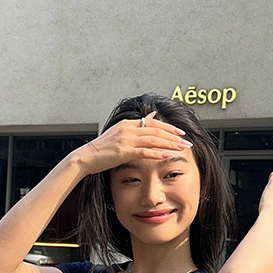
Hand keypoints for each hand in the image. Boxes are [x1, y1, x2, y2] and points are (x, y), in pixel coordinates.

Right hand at [74, 111, 191, 175]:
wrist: (85, 157)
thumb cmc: (101, 149)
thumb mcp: (119, 133)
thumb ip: (136, 125)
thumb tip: (152, 115)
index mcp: (127, 124)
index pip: (153, 123)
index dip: (168, 128)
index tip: (180, 133)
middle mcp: (128, 129)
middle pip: (156, 131)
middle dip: (174, 137)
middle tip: (187, 142)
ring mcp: (126, 140)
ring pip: (153, 140)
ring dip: (170, 144)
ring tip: (182, 149)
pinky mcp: (123, 151)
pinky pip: (145, 151)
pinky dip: (158, 153)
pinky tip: (168, 156)